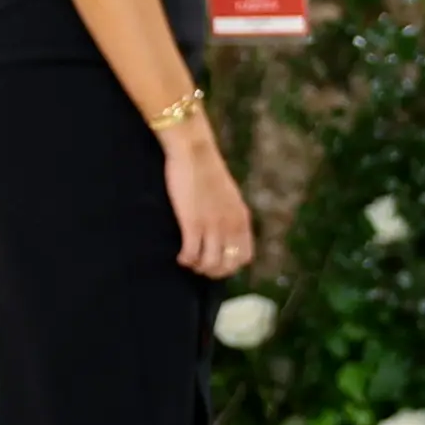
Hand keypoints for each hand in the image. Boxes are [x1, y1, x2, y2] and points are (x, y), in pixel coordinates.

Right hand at [163, 123, 253, 279]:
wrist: (194, 152)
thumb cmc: (207, 171)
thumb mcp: (229, 196)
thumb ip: (230, 215)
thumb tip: (225, 233)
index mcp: (242, 220)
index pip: (244, 257)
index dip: (230, 266)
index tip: (217, 264)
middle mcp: (231, 226)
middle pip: (227, 265)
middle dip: (213, 272)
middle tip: (199, 268)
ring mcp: (213, 226)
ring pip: (210, 263)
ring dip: (198, 268)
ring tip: (188, 262)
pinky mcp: (193, 223)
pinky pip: (192, 254)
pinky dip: (185, 260)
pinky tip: (180, 257)